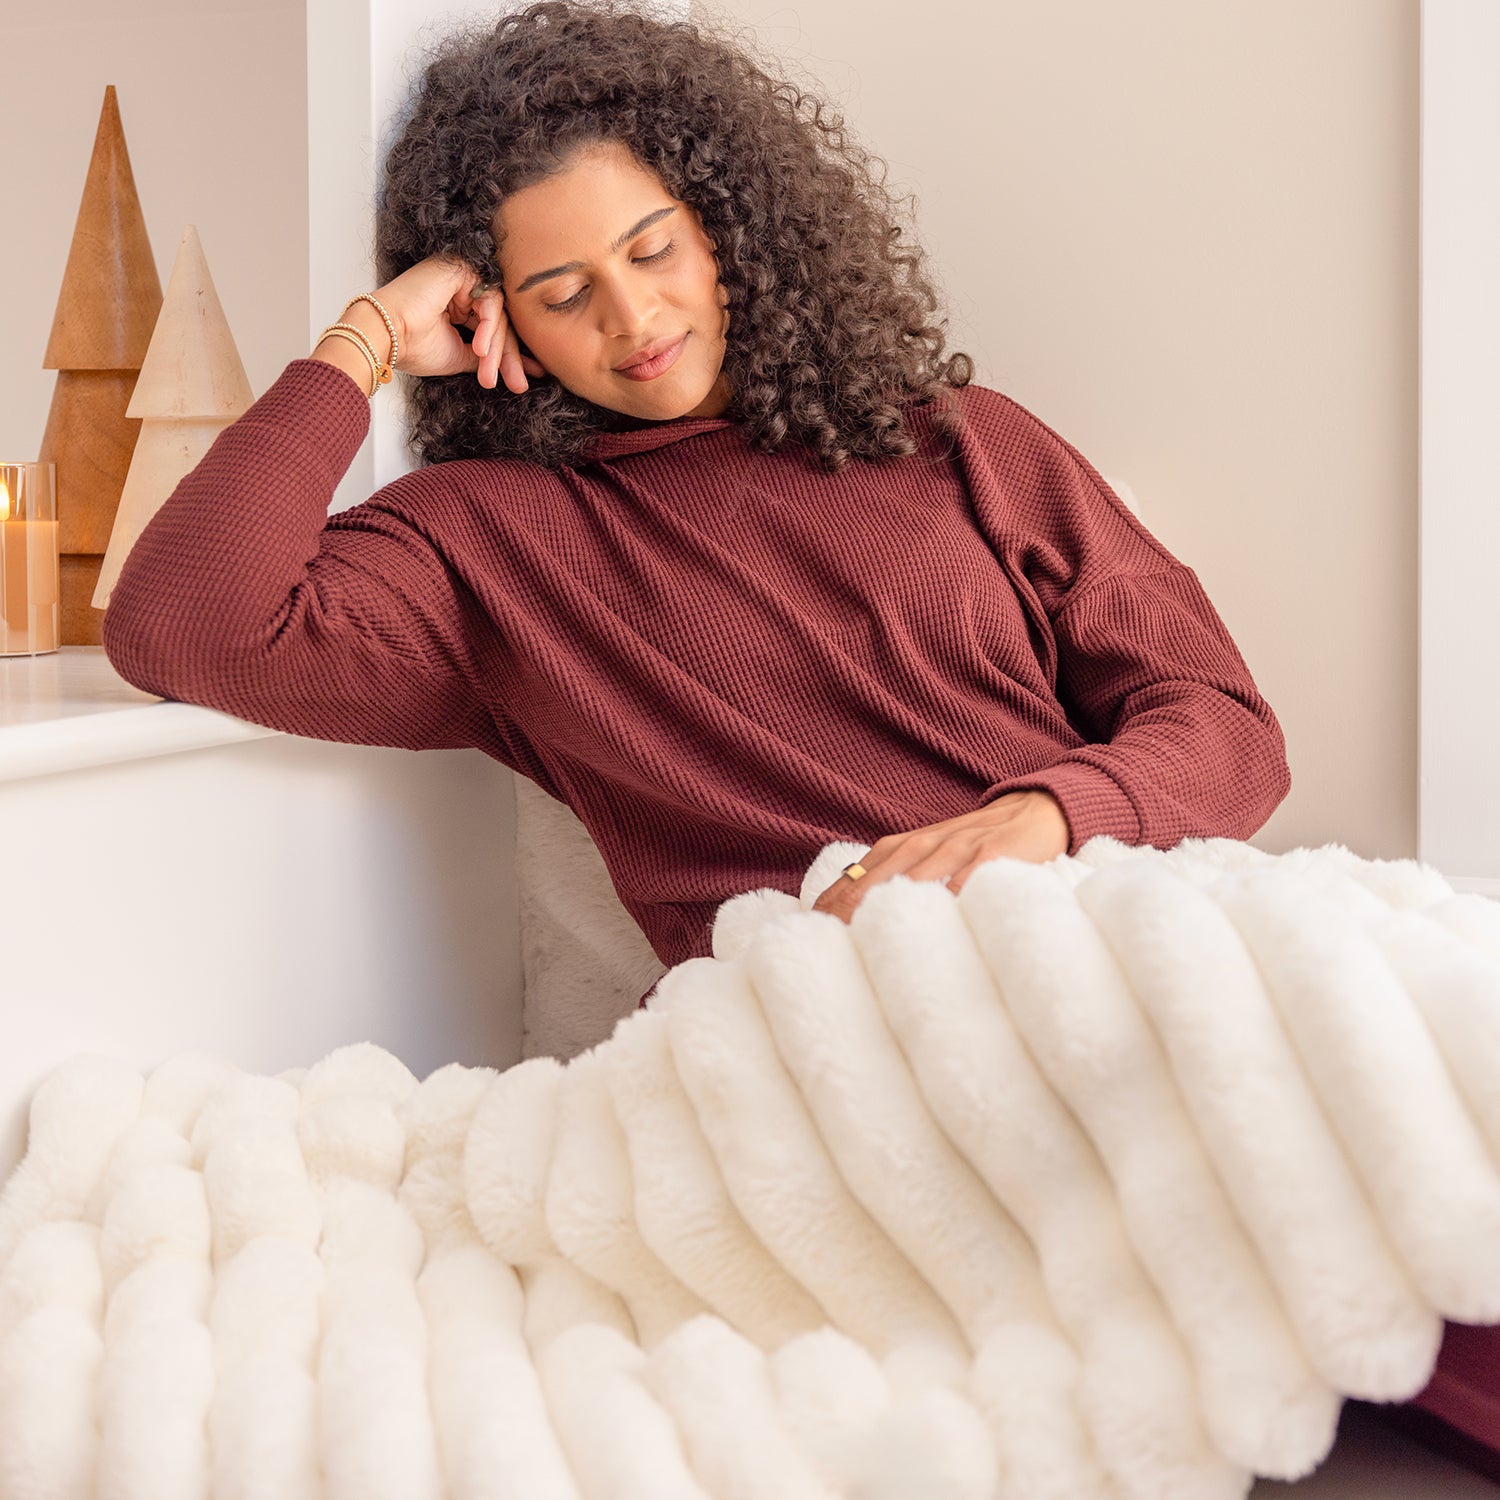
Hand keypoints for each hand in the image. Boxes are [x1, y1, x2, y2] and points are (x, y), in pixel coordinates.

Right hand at [371, 255, 547, 391]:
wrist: (386, 336)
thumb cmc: (412, 346)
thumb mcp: (459, 356)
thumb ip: (485, 356)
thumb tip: (516, 369)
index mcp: (460, 305)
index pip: (494, 329)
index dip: (510, 356)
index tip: (524, 380)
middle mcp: (463, 288)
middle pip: (500, 321)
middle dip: (509, 356)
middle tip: (518, 384)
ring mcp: (463, 277)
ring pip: (498, 315)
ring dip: (497, 349)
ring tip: (488, 374)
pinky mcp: (462, 270)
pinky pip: (490, 302)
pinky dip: (488, 328)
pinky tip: (480, 349)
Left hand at [810, 790, 1070, 923]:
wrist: (1028, 813)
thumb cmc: (968, 847)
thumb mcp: (924, 855)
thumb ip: (890, 880)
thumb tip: (846, 919)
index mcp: (898, 848)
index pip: (852, 880)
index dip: (828, 910)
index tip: (808, 940)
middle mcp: (919, 846)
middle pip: (872, 884)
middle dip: (844, 917)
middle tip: (824, 952)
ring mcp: (954, 850)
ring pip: (911, 884)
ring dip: (885, 915)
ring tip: (862, 947)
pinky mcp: (989, 857)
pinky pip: (962, 885)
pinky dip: (944, 907)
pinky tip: (930, 934)